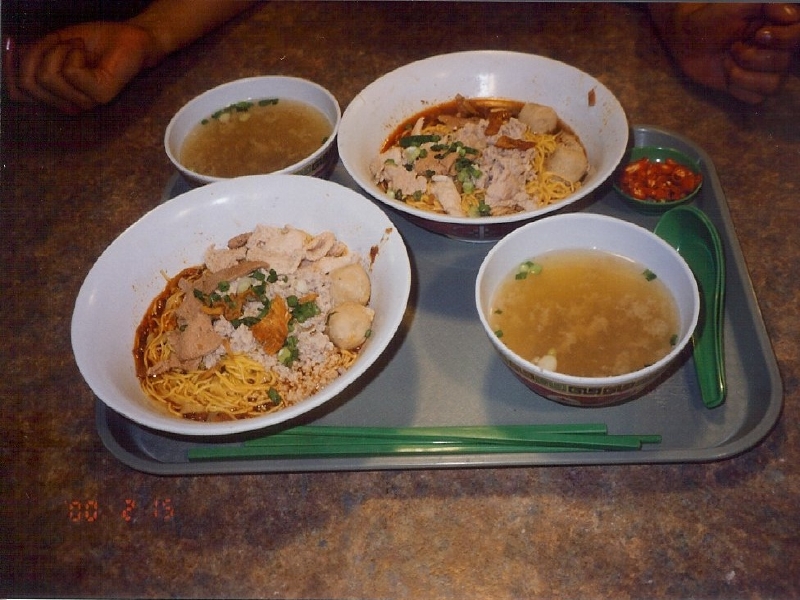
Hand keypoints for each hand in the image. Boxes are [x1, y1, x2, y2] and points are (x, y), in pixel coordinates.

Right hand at [4, 22, 154, 113]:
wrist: (129, 35)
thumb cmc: (96, 40)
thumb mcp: (54, 44)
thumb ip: (32, 55)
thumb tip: (11, 53)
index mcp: (58, 94)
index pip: (19, 93)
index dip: (8, 69)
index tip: (9, 43)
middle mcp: (71, 103)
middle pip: (29, 83)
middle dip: (37, 53)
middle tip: (62, 42)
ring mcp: (87, 101)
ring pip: (47, 77)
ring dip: (59, 51)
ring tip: (78, 48)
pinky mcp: (101, 95)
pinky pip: (69, 73)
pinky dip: (74, 53)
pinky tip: (87, 52)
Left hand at [652, 3, 799, 103]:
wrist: (686, 40)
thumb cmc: (711, 18)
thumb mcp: (735, 4)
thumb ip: (764, 3)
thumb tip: (789, 13)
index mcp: (780, 25)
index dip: (785, 39)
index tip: (760, 35)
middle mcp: (779, 48)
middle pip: (784, 63)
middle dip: (752, 57)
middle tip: (734, 46)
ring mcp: (766, 70)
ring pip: (772, 85)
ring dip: (742, 74)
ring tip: (728, 59)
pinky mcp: (751, 87)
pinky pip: (756, 98)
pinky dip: (737, 87)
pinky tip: (726, 72)